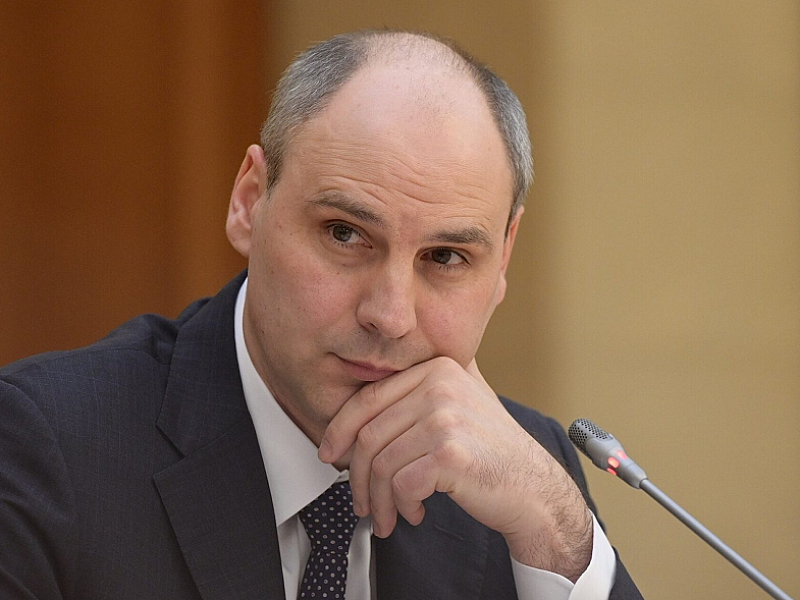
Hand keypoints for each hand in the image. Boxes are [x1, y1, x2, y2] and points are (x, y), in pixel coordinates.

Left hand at [318, 356, 592, 580]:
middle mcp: (440, 385)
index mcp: (437, 369)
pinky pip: (400, 484)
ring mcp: (446, 417)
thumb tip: (348, 418)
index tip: (330, 454)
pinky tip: (415, 512)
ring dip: (379, 501)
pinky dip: (402, 506)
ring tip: (388, 517)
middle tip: (361, 503)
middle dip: (358, 477)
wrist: (533, 487)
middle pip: (370, 435)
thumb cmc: (489, 453)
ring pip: (382, 464)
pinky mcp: (449, 452)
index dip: (340, 430)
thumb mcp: (456, 406)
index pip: (368, 398)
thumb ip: (415, 395)